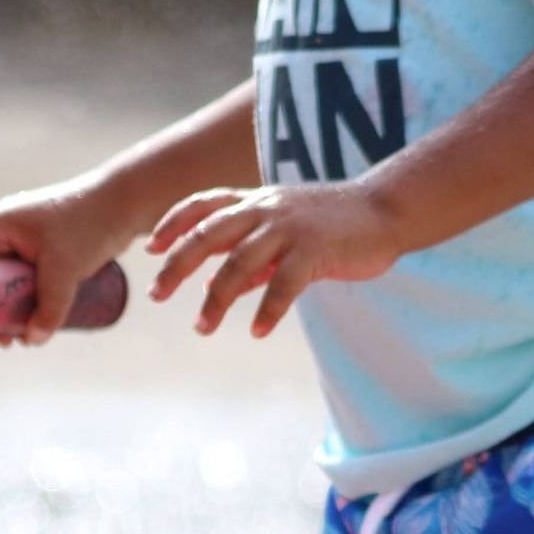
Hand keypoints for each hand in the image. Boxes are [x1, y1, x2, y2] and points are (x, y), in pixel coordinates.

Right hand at [0, 175, 136, 342]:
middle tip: (6, 339)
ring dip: (9, 308)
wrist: (126, 202)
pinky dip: (26, 299)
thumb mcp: (65, 269)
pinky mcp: (43, 246)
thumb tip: (33, 340)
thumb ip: (50, 307)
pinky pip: (24, 278)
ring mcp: (24, 238)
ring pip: (5, 280)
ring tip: (25, 336)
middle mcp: (4, 230)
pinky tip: (37, 320)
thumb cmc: (90, 225)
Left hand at [145, 182, 403, 337]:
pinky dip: (267, 308)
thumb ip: (251, 258)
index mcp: (255, 201)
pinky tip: (255, 331)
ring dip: (217, 298)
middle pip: (208, 233)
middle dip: (178, 264)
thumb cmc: (330, 224)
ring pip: (239, 261)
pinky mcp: (315, 249)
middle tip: (157, 294)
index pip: (202, 205)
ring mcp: (289, 227)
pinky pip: (284, 282)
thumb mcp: (284, 235)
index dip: (172, 224)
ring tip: (201, 327)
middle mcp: (265, 208)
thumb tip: (216, 286)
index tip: (150, 250)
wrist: (384, 210)